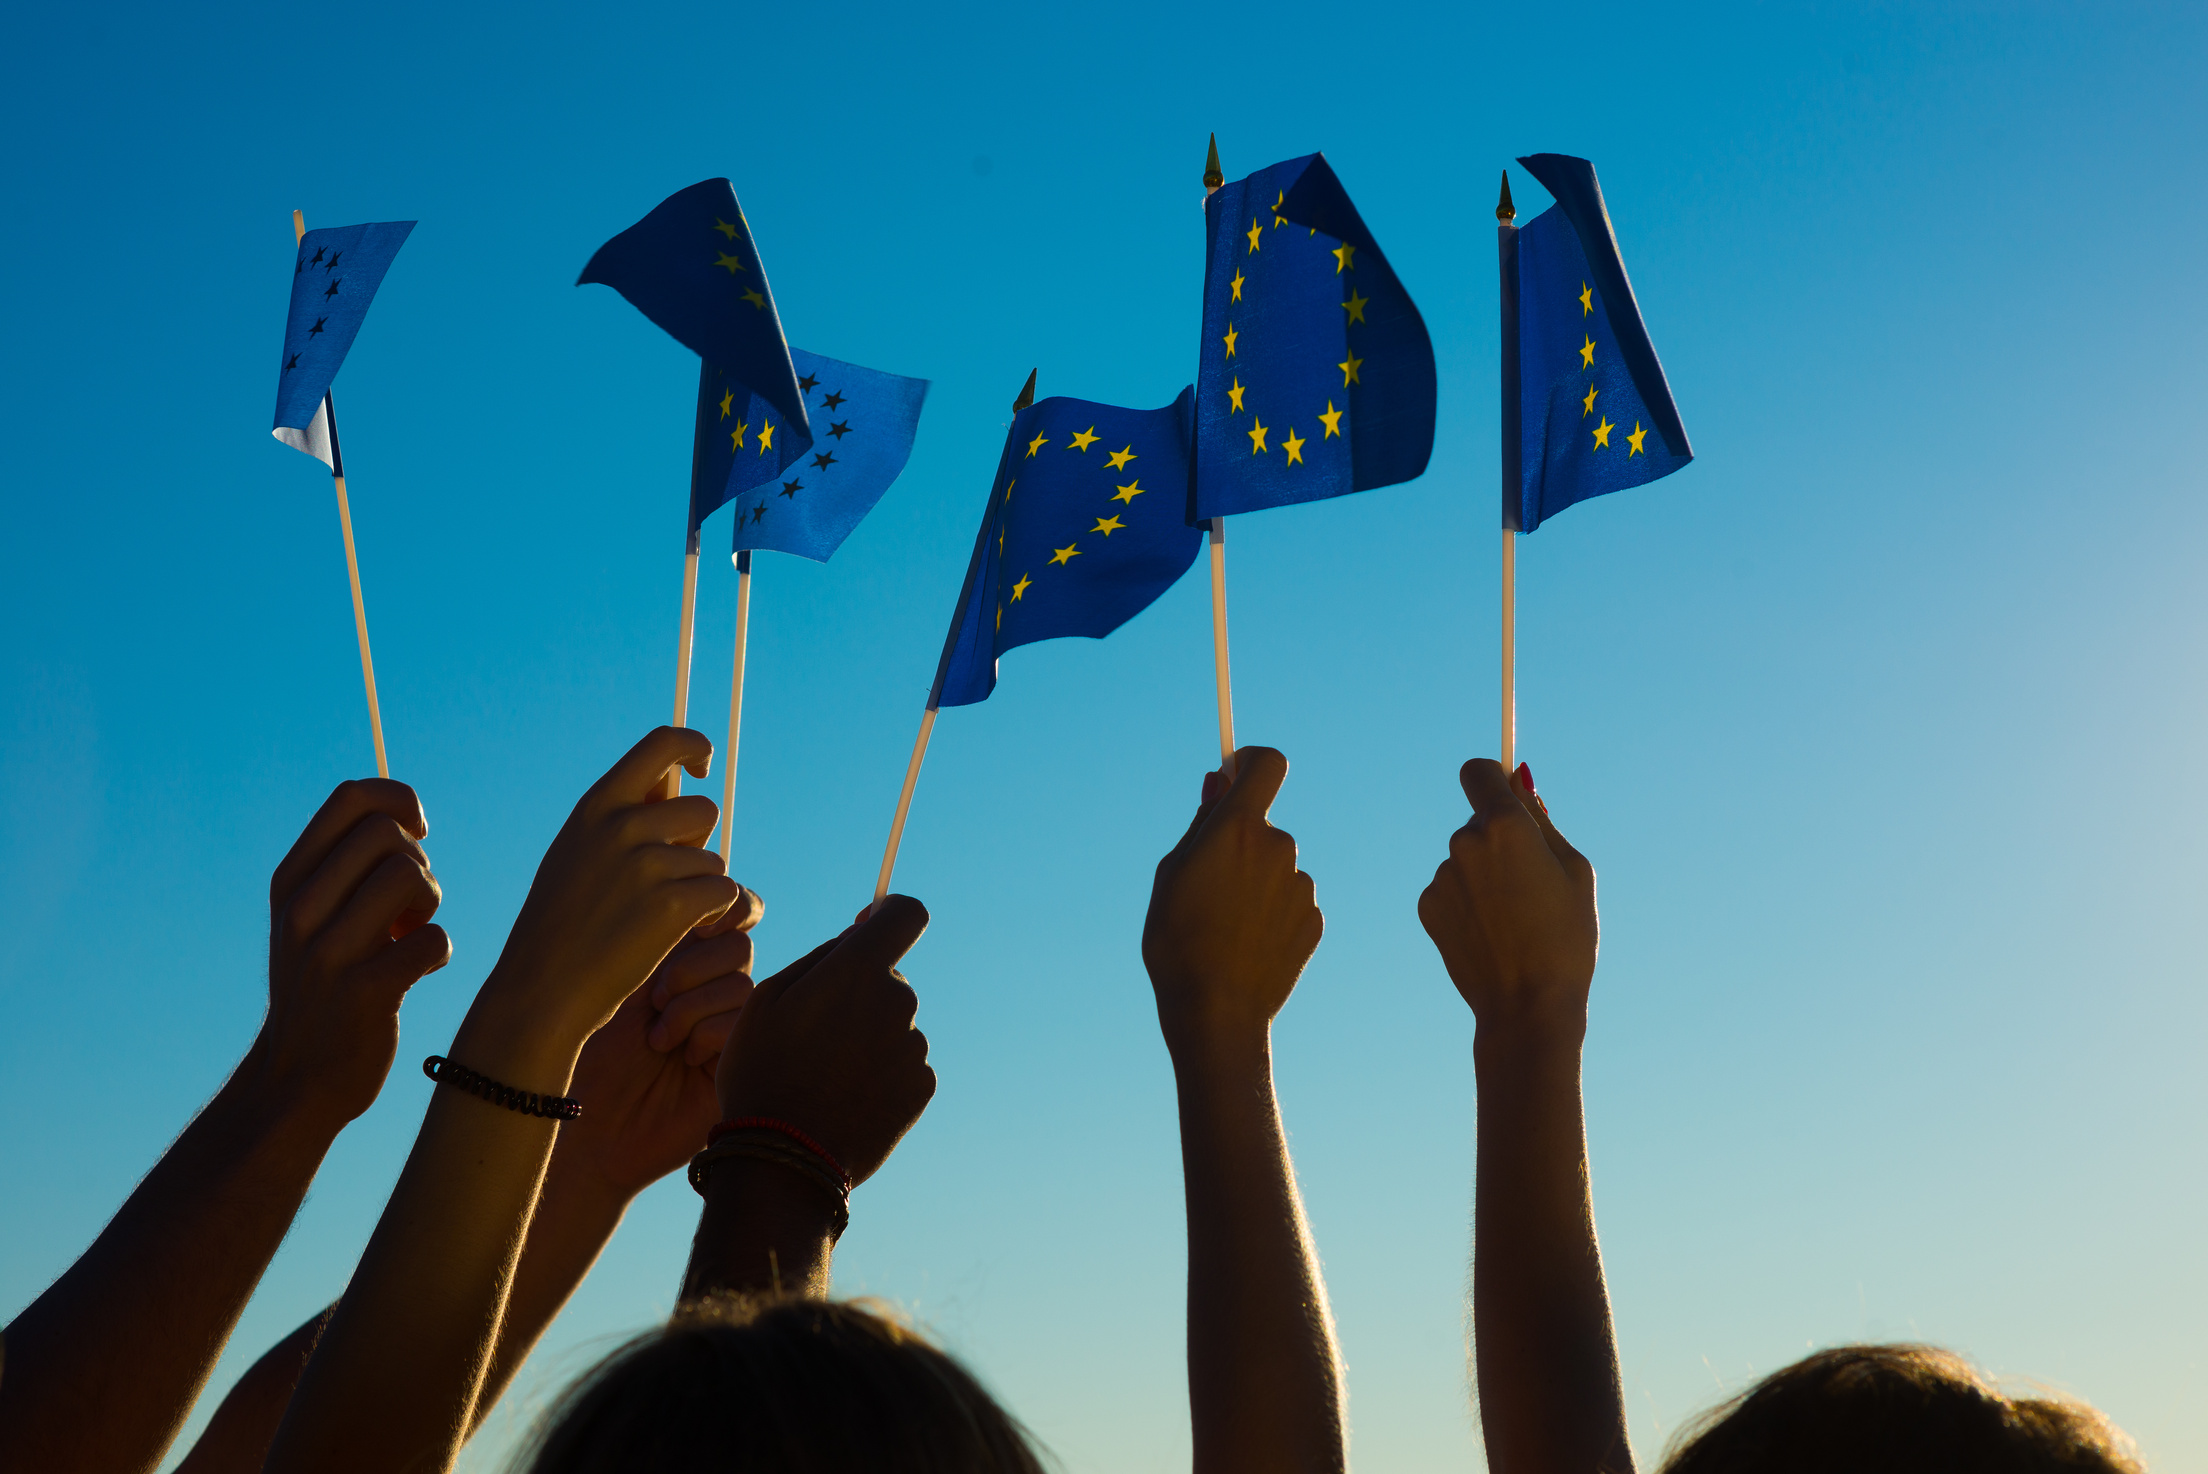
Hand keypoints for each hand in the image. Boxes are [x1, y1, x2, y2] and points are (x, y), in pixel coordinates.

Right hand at [250, 779, 451, 1128]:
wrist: (296, 1080)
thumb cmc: (322, 986)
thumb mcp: (312, 919)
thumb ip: (345, 867)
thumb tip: (406, 817)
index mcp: (290, 883)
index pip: (350, 797)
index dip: (399, 800)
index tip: (417, 833)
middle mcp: (301, 911)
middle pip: (389, 834)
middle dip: (418, 862)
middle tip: (408, 906)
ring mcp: (329, 952)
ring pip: (410, 875)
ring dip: (430, 903)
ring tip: (411, 934)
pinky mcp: (365, 993)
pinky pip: (434, 939)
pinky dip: (439, 953)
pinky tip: (416, 974)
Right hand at [474, 728, 738, 1054]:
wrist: (543, 990)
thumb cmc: (559, 926)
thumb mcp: (576, 853)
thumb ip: (619, 817)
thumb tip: (675, 784)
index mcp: (597, 806)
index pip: (664, 741)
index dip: (695, 747)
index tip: (701, 769)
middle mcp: (623, 825)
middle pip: (703, 810)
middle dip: (697, 845)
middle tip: (666, 881)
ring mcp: (649, 864)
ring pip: (713, 861)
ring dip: (697, 888)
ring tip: (652, 917)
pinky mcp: (674, 905)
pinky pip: (723, 893)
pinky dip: (709, 915)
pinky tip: (672, 934)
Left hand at [557, 896, 764, 1203]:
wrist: (582, 1122)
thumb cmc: (585, 1051)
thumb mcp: (618, 976)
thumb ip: (653, 928)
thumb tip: (686, 872)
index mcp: (680, 957)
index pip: (725, 911)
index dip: (717, 909)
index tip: (687, 924)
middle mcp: (707, 987)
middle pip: (737, 942)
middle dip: (693, 963)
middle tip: (654, 995)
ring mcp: (726, 1024)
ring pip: (741, 982)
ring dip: (693, 1004)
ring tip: (657, 1035)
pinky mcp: (736, 1061)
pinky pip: (742, 1023)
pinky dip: (707, 1033)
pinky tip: (676, 1054)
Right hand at [714, 896, 934, 1186]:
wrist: (784, 1160)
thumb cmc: (763, 1074)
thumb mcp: (765, 1001)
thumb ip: (819, 958)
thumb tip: (859, 934)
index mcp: (857, 969)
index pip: (907, 913)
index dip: (889, 914)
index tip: (870, 926)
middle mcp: (897, 1000)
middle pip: (891, 978)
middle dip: (862, 992)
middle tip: (817, 1032)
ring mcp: (914, 1045)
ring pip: (895, 1024)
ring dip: (870, 1038)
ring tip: (825, 1076)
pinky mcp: (924, 1086)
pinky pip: (904, 1064)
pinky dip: (881, 1074)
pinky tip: (846, 1099)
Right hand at [1142, 746, 1322, 1050]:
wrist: (1217, 1012)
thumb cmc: (1178, 942)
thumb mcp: (1172, 874)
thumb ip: (1201, 824)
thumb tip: (1219, 785)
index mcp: (1239, 829)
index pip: (1268, 764)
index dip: (1252, 762)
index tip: (1235, 774)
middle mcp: (1279, 849)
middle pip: (1266, 826)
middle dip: (1242, 842)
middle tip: (1210, 882)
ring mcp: (1302, 886)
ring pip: (1278, 868)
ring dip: (1257, 882)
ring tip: (1226, 925)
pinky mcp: (1315, 920)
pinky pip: (1291, 901)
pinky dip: (1273, 913)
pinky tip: (1248, 944)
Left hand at [1417, 761, 1596, 1038]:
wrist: (1527, 1005)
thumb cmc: (1566, 937)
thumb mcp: (1576, 870)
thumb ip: (1543, 821)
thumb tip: (1520, 782)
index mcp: (1504, 826)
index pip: (1477, 771)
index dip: (1491, 778)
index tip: (1505, 794)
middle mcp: (1464, 843)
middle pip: (1476, 819)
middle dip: (1498, 837)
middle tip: (1530, 881)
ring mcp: (1441, 876)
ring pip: (1464, 857)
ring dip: (1483, 873)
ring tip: (1514, 917)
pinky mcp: (1427, 906)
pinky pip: (1450, 887)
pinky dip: (1467, 900)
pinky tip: (1491, 932)